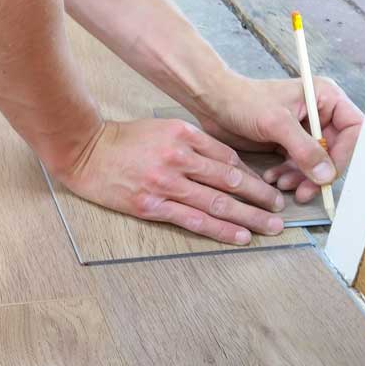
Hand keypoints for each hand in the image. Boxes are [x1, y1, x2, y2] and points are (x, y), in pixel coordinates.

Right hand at [56, 119, 285, 244]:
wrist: (85, 152)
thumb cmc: (123, 140)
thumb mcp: (162, 128)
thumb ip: (193, 143)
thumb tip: (226, 164)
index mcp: (183, 135)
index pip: (228, 158)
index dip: (252, 175)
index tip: (266, 187)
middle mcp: (178, 158)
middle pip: (229, 180)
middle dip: (260, 197)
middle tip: (279, 209)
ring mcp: (165, 183)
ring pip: (217, 202)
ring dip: (249, 217)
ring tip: (270, 227)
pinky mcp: (152, 205)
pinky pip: (194, 220)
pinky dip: (220, 230)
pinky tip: (239, 236)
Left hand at [190, 75, 362, 202]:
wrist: (213, 102)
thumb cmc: (243, 101)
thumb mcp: (277, 123)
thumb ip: (304, 149)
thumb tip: (326, 175)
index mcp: (325, 98)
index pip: (353, 129)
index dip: (345, 154)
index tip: (328, 174)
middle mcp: (319, 113)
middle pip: (335, 151)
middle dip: (318, 173)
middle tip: (304, 191)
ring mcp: (303, 130)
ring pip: (315, 162)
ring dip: (301, 177)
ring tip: (281, 184)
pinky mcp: (287, 142)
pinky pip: (297, 165)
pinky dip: (288, 175)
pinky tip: (272, 178)